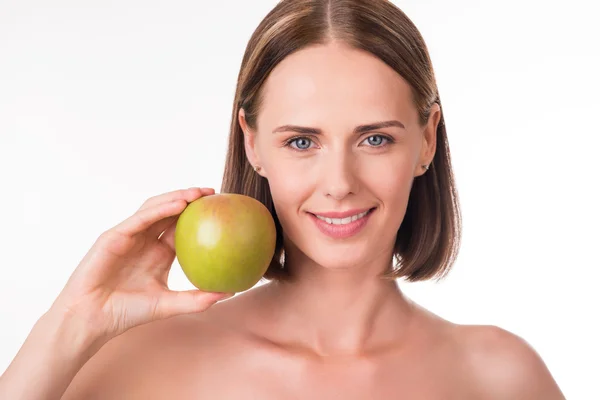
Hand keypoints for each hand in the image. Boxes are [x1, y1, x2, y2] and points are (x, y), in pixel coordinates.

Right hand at [50, 187, 232, 340]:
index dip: (199, 215)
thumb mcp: (169, 304)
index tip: (221, 208)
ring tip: (198, 193)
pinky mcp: (114, 236)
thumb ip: (198, 299)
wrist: (93, 319)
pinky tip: (178, 204)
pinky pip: (140, 218)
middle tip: (213, 193)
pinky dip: (159, 209)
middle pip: (170, 211)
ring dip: (176, 197)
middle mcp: (146, 240)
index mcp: (159, 252)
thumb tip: (231, 292)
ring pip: (155, 208)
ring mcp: (130, 235)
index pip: (182, 226)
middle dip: (191, 198)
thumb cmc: (127, 313)